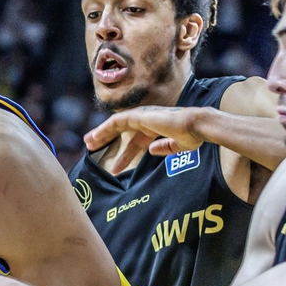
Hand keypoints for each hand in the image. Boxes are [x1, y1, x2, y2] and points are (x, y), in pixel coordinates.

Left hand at [84, 106, 206, 172]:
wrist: (196, 126)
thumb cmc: (192, 135)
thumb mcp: (178, 146)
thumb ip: (164, 147)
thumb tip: (151, 151)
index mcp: (156, 127)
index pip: (135, 142)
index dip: (124, 156)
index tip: (115, 168)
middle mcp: (147, 120)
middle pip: (121, 130)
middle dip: (106, 139)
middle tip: (92, 147)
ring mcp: (142, 116)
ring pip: (115, 125)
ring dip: (101, 134)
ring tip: (89, 144)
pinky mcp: (139, 116)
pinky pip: (117, 122)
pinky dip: (105, 129)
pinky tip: (95, 137)